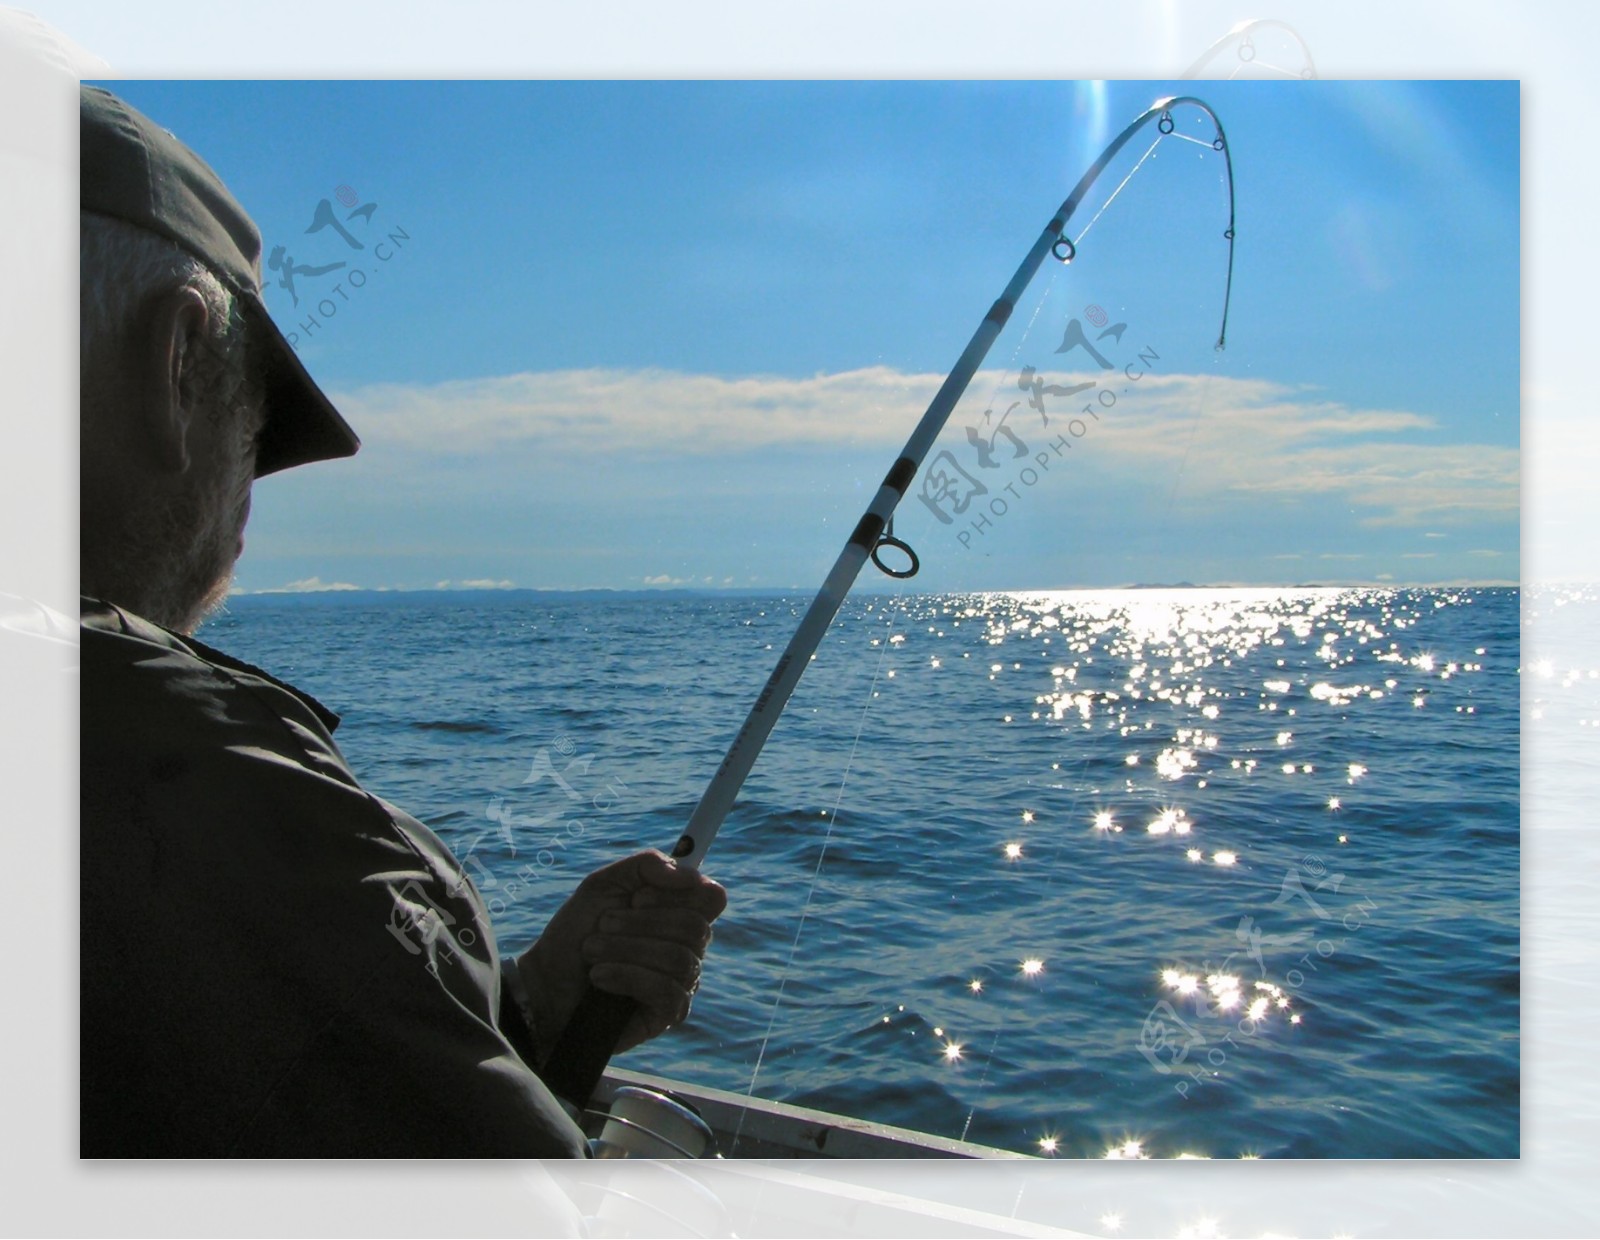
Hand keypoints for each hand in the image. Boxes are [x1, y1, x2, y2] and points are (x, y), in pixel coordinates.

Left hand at [515, 850, 726, 1061]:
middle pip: (695, 927)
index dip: (682, 893)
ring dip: (627, 950)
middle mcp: (688, 947)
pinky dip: (628, 977)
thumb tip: (688, 874)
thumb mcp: (602, 885)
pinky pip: (668, 992)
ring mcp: (682, 982)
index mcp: (678, 912)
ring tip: (592, 951)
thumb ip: (645, 866)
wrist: (545, 984)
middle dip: (640, 924)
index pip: (713, 898)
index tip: (639, 897)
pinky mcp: (669, 1014)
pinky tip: (600, 978)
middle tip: (603, 924)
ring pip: (679, 959)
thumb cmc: (576, 933)